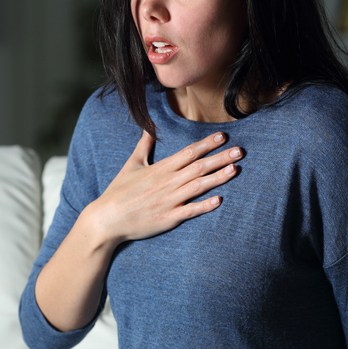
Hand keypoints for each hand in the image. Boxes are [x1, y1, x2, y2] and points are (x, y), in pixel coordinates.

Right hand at [86, 131, 241, 246]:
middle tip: (240, 151)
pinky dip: (204, 206)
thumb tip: (149, 129)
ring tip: (235, 169)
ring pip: (198, 187)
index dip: (207, 144)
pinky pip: (190, 211)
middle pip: (199, 167)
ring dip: (218, 178)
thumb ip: (143, 146)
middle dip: (220, 158)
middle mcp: (167, 183)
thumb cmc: (118, 192)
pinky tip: (219, 200)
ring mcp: (169, 201)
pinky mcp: (168, 218)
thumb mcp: (131, 165)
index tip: (223, 137)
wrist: (107, 219)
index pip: (188, 153)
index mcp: (160, 169)